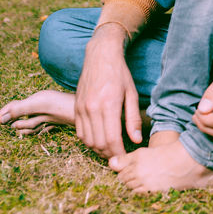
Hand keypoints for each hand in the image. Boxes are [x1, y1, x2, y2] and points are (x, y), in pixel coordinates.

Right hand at [73, 23, 141, 157]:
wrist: (100, 56)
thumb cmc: (120, 74)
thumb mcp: (131, 94)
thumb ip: (133, 119)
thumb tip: (136, 139)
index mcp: (108, 105)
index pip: (112, 139)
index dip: (119, 152)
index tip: (126, 157)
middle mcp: (92, 108)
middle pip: (99, 143)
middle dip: (109, 154)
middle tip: (119, 156)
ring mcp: (81, 108)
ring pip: (87, 140)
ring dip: (98, 149)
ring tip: (110, 150)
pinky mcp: (76, 107)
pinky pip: (80, 132)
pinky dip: (88, 141)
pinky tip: (98, 140)